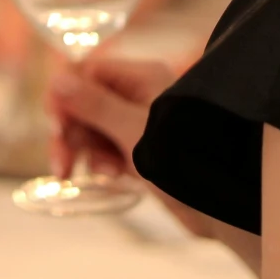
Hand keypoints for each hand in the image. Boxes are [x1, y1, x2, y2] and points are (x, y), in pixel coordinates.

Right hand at [46, 55, 182, 179]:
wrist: (224, 204)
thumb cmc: (185, 160)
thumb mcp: (133, 132)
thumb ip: (94, 106)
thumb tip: (58, 80)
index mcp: (142, 78)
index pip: (88, 73)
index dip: (66, 98)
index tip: (55, 126)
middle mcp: (139, 95)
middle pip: (85, 104)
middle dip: (71, 133)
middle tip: (61, 164)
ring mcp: (139, 124)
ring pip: (92, 129)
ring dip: (85, 151)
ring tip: (96, 174)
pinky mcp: (141, 151)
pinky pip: (107, 149)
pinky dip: (101, 162)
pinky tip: (112, 177)